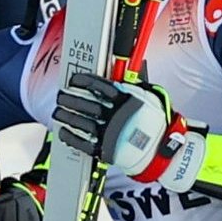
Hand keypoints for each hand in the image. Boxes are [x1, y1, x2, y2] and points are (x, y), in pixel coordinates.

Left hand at [49, 70, 170, 174]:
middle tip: (61, 96)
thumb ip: (132, 86)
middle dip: (70, 99)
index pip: (100, 87)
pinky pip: (83, 143)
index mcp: (127, 100)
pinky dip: (71, 137)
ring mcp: (111, 133)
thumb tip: (122, 70)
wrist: (162, 148)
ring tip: (58, 112)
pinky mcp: (106, 150)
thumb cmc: (155, 121)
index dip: (84, 82)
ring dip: (66, 116)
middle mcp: (117, 116)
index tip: (74, 80)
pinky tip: (64, 131)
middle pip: (87, 104)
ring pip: (82, 123)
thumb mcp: (148, 96)